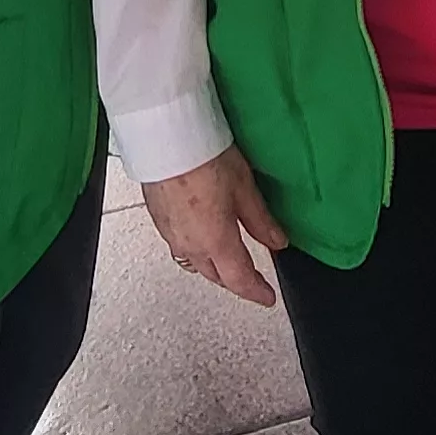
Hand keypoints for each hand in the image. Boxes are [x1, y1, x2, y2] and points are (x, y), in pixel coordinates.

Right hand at [140, 147, 286, 305]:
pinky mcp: (158, 219)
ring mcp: (171, 234)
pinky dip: (195, 248)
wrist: (164, 137)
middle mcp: (191, 245)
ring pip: (195, 263)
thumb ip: (260, 220)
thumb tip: (277, 241)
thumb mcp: (244, 188)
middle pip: (216, 276)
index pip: (240, 280)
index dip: (256, 292)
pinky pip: (180, 246)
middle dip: (235, 281)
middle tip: (250, 279)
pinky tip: (201, 235)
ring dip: (213, 266)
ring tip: (226, 259)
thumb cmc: (204, 157)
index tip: (267, 297)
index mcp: (216, 242)